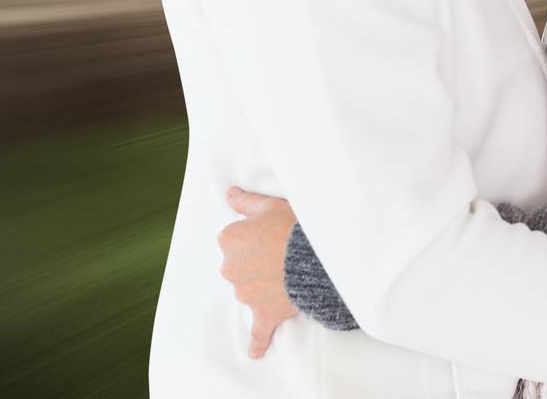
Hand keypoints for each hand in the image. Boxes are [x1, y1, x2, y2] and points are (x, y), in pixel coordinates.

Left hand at [218, 186, 299, 358]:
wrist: (318, 255)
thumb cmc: (296, 226)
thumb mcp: (273, 205)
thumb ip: (247, 202)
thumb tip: (229, 194)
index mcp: (230, 239)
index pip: (235, 238)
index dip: (255, 236)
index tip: (272, 234)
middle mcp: (231, 266)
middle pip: (239, 265)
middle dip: (256, 261)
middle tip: (282, 252)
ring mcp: (245, 292)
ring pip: (250, 290)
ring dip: (265, 285)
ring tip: (290, 272)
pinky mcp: (263, 312)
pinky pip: (258, 330)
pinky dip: (257, 341)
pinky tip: (255, 352)